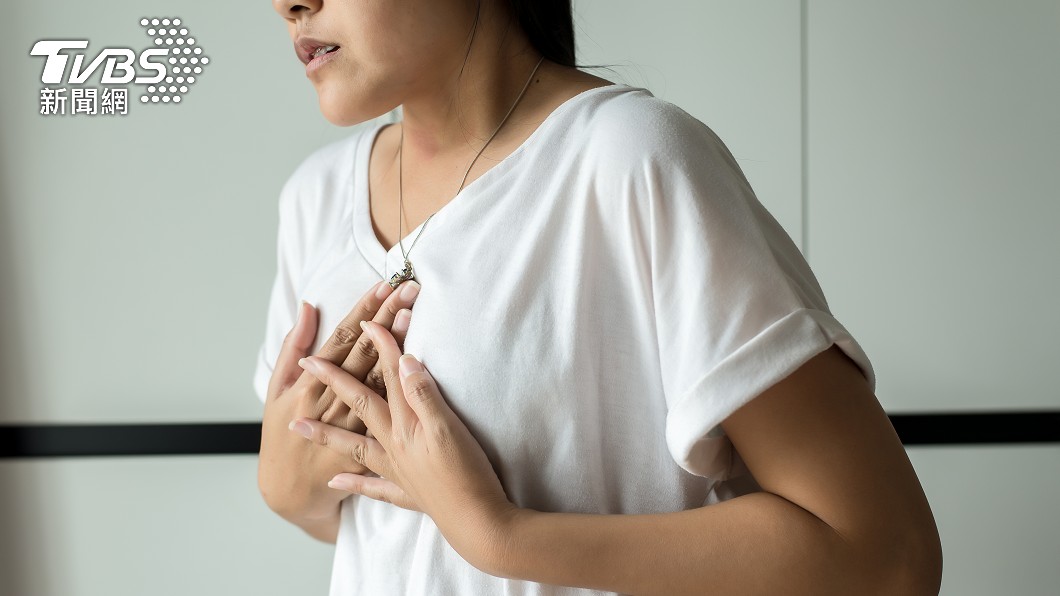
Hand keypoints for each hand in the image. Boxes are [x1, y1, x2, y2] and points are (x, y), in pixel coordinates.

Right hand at [258, 279, 419, 525]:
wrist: (290, 492)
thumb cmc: (281, 434)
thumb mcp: (276, 389)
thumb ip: (293, 346)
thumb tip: (307, 306)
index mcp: (307, 384)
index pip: (340, 338)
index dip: (363, 310)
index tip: (383, 285)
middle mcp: (328, 402)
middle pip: (363, 352)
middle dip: (386, 318)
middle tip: (409, 290)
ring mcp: (349, 425)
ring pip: (378, 380)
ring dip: (397, 346)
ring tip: (414, 318)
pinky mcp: (365, 447)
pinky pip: (387, 416)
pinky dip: (401, 393)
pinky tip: (417, 370)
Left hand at [291, 320, 518, 570]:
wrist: (476, 522)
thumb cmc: (466, 473)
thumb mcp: (448, 429)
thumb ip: (424, 395)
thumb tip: (405, 361)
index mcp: (405, 424)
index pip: (389, 376)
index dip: (380, 346)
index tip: (367, 321)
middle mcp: (394, 444)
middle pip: (361, 404)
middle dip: (336, 379)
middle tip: (308, 362)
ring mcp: (396, 469)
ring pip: (353, 446)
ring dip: (325, 434)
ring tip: (296, 426)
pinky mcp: (407, 493)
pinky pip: (371, 487)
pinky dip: (352, 483)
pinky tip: (336, 480)